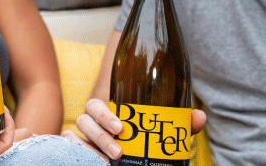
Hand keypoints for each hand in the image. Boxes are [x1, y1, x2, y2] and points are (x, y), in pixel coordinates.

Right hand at [71, 98, 206, 160]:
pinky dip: (75, 152)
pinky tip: (92, 162)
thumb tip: (198, 116)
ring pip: (73, 136)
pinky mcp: (76, 152)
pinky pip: (67, 148)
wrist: (128, 158)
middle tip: (119, 151)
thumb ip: (177, 124)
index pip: (95, 105)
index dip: (103, 114)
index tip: (120, 127)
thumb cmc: (142, 141)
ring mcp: (81, 139)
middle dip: (100, 136)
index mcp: (105, 114)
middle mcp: (90, 125)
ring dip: (90, 148)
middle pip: (83, 120)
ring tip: (108, 162)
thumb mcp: (158, 133)